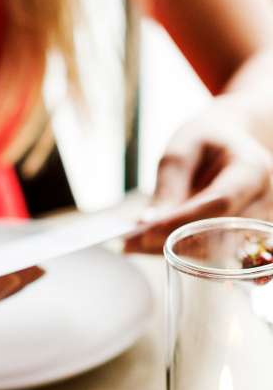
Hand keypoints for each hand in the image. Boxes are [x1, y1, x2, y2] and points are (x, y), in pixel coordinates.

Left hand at [125, 108, 272, 254]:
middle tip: (130, 243)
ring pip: (213, 248)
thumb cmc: (205, 140)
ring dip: (170, 249)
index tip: (146, 232)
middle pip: (218, 232)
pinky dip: (176, 249)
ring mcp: (255, 220)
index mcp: (252, 169)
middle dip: (172, 240)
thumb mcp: (181, 152)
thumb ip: (167, 187)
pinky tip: (148, 244)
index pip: (221, 202)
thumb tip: (147, 224)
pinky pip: (208, 249)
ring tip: (133, 245)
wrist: (227, 140)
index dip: (183, 220)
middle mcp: (262, 199)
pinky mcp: (240, 234)